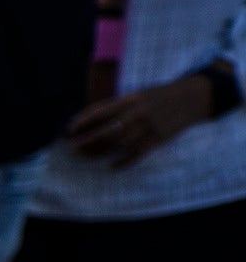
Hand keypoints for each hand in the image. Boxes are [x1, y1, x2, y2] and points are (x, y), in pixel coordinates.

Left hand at [64, 78, 211, 167]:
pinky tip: (111, 166)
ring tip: (85, 157)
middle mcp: (139, 113)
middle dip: (87, 141)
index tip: (70, 130)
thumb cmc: (156, 96)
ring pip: (120, 144)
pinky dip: (124, 161)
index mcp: (130, 99)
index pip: (101, 112)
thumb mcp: (136, 94)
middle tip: (72, 149)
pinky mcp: (160, 138)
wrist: (191, 98)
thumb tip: (87, 120)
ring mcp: (150, 127)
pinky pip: (138, 153)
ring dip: (100, 152)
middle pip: (108, 131)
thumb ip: (115, 106)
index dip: (83, 122)